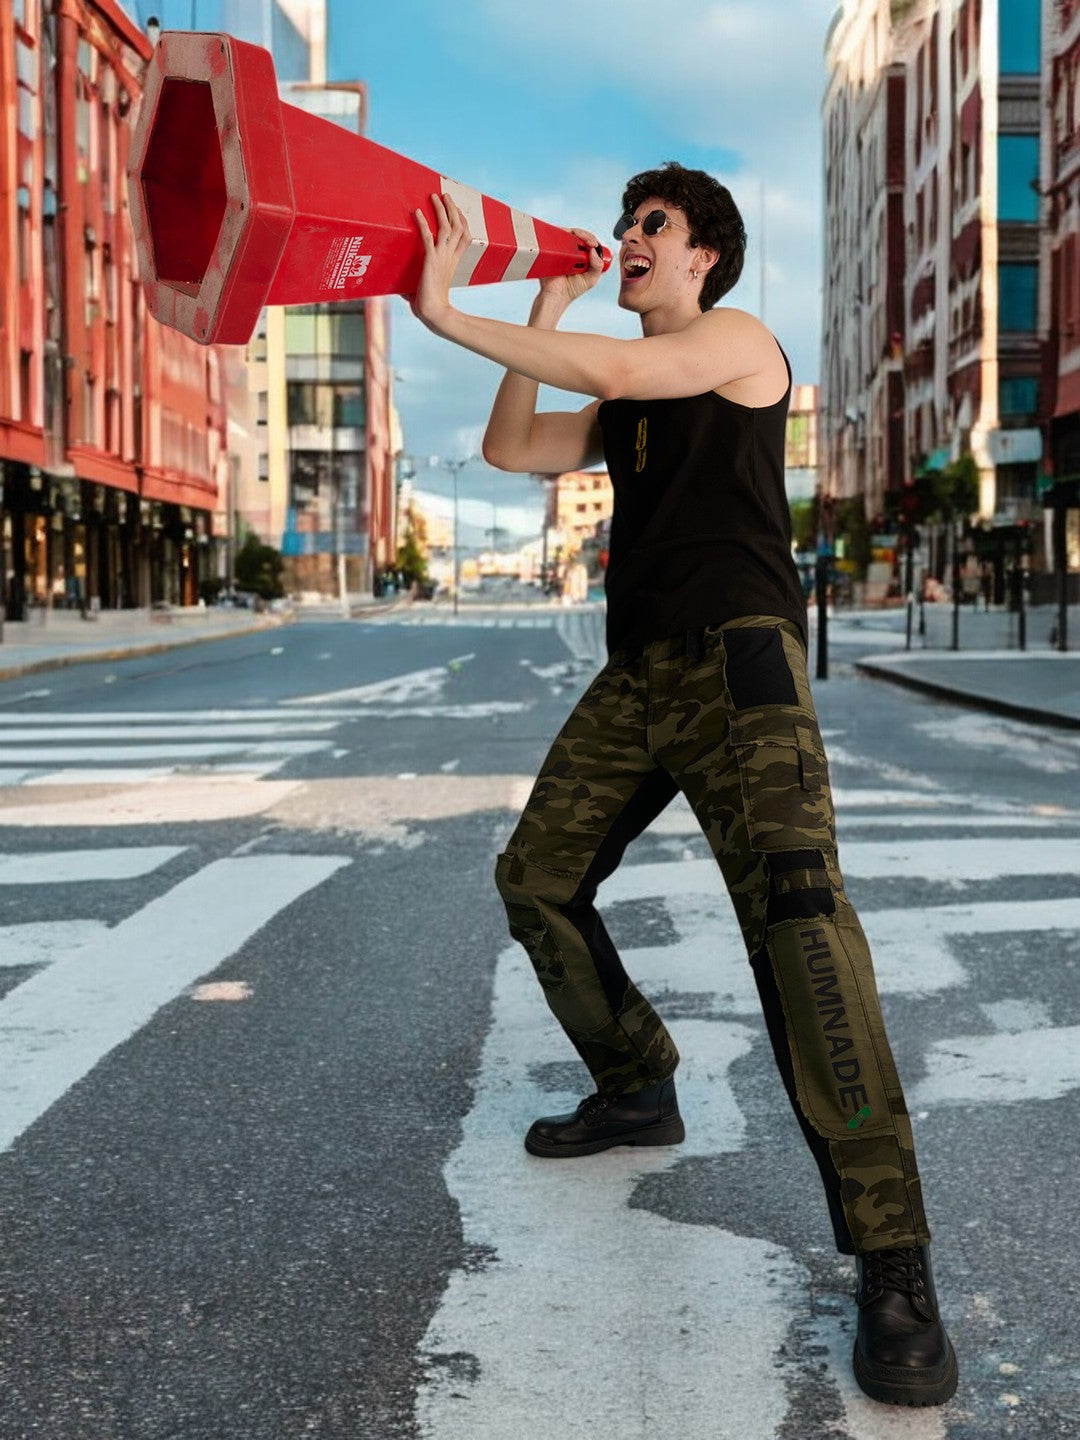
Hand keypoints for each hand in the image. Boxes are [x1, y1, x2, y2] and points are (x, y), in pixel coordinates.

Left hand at [412, 192, 472, 331]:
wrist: (435, 314)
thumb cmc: (430, 306)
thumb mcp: (427, 288)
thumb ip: (417, 283)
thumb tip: (402, 289)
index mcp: (453, 262)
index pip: (464, 237)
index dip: (462, 222)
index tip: (458, 211)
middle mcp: (450, 257)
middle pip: (458, 226)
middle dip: (452, 209)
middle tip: (446, 195)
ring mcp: (442, 257)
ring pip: (447, 227)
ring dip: (441, 209)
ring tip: (435, 196)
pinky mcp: (431, 260)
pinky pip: (428, 236)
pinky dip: (422, 223)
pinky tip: (416, 212)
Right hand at [538, 227, 604, 306]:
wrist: (556, 295)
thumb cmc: (572, 289)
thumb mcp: (591, 279)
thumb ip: (597, 266)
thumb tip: (593, 250)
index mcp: (582, 256)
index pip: (589, 241)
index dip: (593, 240)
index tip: (594, 245)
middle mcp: (572, 251)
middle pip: (579, 235)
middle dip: (586, 236)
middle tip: (590, 243)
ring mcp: (561, 250)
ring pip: (569, 234)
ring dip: (577, 235)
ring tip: (581, 243)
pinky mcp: (551, 249)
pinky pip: (556, 238)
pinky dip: (562, 236)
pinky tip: (568, 243)